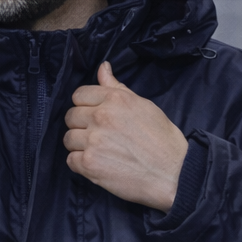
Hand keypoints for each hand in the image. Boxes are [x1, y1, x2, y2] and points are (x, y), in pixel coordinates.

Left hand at [63, 62, 188, 211]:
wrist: (173, 174)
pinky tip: (98, 164)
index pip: (79, 95)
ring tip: (98, 151)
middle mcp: (100, 117)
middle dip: (81, 125)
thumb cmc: (163, 140)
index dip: (85, 105)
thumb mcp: (144, 105)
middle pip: (71, 116)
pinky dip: (80, 164)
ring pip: (68, 139)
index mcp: (114, 99)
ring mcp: (93, 141)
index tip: (95, 116)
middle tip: (98, 136)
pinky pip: (70, 160)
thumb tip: (102, 68)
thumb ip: (118, 88)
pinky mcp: (89, 164)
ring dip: (79, 146)